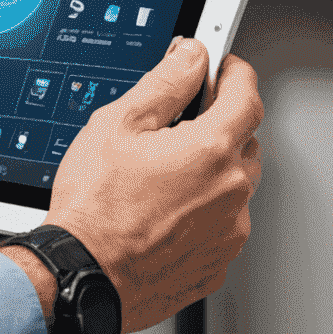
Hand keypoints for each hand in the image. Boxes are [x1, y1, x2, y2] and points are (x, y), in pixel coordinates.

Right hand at [0, 39, 261, 331]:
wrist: (85, 275)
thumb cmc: (96, 207)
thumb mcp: (119, 124)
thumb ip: (165, 83)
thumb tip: (191, 58)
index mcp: (211, 151)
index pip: (247, 96)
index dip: (235, 73)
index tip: (223, 68)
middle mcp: (231, 193)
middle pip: (246, 140)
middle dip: (220, 123)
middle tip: (180, 122)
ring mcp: (228, 233)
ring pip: (236, 185)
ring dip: (213, 170)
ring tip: (163, 173)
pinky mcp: (216, 264)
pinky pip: (223, 224)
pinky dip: (204, 211)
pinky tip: (164, 209)